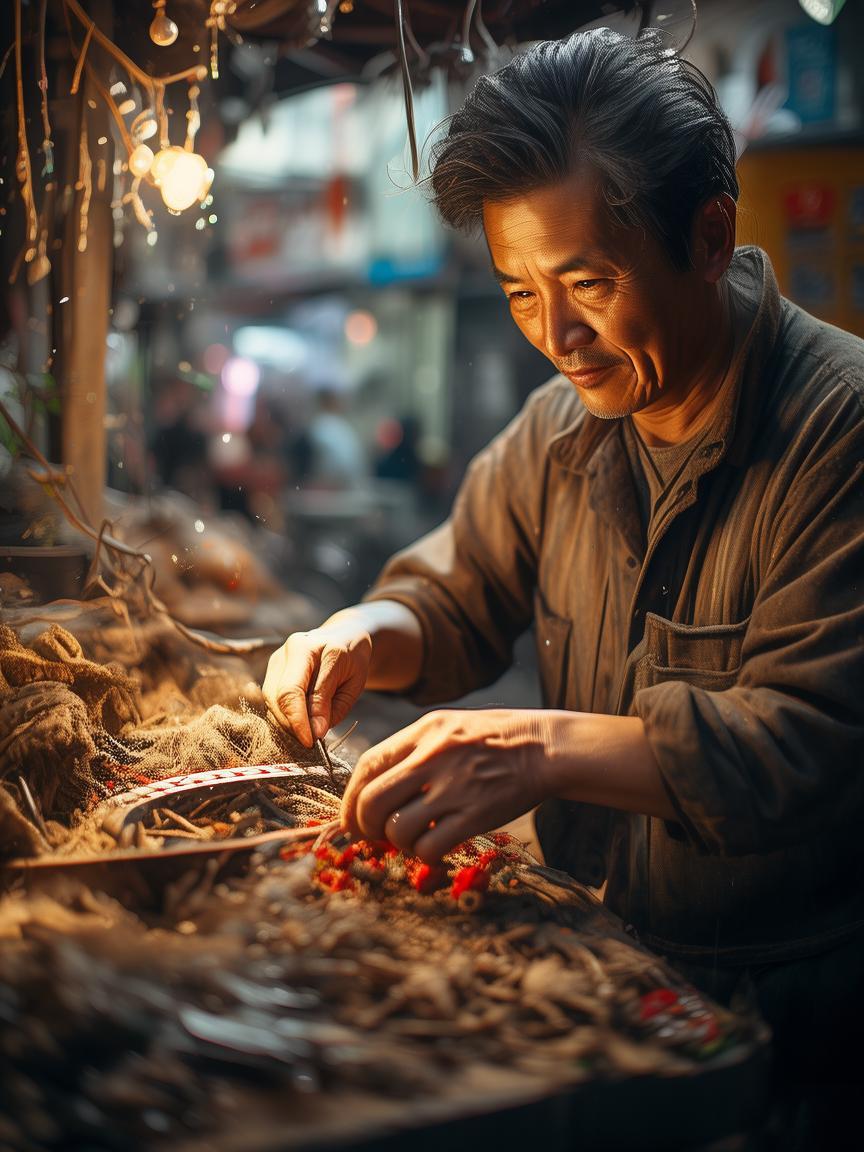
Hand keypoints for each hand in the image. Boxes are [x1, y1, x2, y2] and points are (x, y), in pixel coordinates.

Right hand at [262, 618, 371, 745]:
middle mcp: (292, 647)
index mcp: (314, 648)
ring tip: (307, 730)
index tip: (311, 742)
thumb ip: (334, 706)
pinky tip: (300, 719)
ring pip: (271, 697)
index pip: (296, 691)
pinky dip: (284, 712)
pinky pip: (272, 696)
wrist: (345, 635)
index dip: (300, 721)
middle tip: (310, 741)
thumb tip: (314, 732)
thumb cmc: (353, 661)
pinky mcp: (273, 665)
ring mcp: (279, 655)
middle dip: (292, 724)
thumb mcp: (353, 683)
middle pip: (279, 695)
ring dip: (287, 720)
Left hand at [340, 708, 550, 861]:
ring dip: (396, 842)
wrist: (543, 747)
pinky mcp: (474, 817)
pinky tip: (434, 846)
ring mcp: (454, 789)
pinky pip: (429, 847)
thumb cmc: (492, 737)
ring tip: (411, 838)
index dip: (350, 798)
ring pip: (397, 829)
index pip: (368, 766)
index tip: (351, 816)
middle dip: (363, 827)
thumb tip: (373, 785)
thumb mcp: (446, 726)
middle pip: (373, 802)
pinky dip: (423, 854)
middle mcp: (433, 759)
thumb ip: (410, 749)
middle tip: (373, 835)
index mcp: (423, 733)